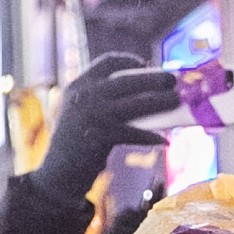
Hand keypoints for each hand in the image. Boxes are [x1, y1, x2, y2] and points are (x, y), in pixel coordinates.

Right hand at [29, 55, 183, 206]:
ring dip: (160, 102)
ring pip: (136, 104)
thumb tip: (146, 92)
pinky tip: (163, 140)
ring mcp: (92, 116)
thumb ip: (103, 98)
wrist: (57, 173)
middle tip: (172, 79)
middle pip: (127, 80)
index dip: (128, 60)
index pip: (106, 62)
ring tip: (176, 101)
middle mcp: (84, 97)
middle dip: (154, 78)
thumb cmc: (76, 142)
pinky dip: (150, 137)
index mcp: (78, 86)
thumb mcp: (80, 112)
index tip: (145, 64)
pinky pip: (134, 133)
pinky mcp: (101, 137)